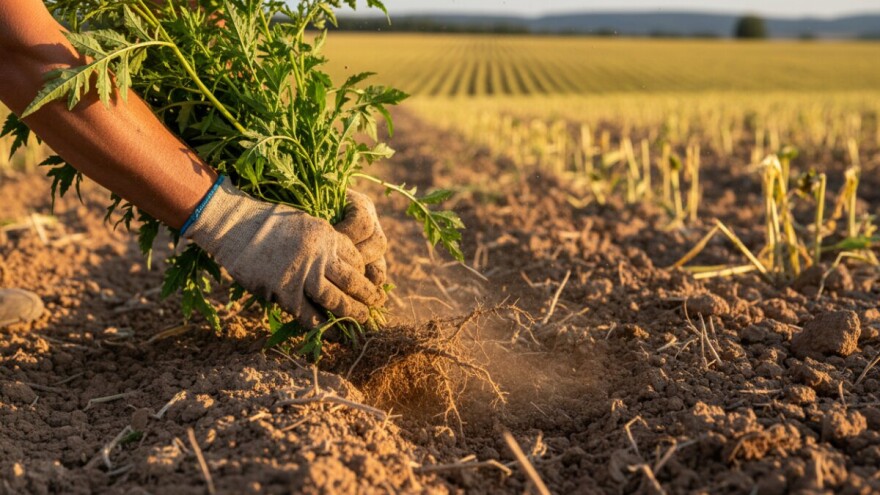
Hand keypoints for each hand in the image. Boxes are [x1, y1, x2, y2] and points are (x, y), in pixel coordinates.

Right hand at [184, 178, 385, 326]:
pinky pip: (310, 315)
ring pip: (337, 301)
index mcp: (326, 234)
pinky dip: (324, 326)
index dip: (364, 273)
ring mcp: (302, 275)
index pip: (356, 258)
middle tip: (378, 306)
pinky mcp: (284, 292)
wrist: (234, 225)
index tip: (369, 283)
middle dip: (368, 296)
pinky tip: (334, 332)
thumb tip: (335, 265)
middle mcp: (320, 255)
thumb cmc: (266, 221)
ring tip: (364, 321)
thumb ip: (322, 242)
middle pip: (353, 281)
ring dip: (353, 314)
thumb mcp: (303, 221)